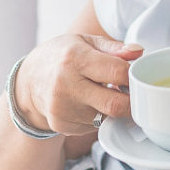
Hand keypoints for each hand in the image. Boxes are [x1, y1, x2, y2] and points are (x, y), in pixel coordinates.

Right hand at [16, 34, 142, 134]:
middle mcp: (66, 85)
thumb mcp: (85, 42)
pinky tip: (87, 103)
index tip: (134, 75)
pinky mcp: (62, 125)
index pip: (118, 72)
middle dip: (130, 101)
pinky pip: (93, 126)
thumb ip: (114, 48)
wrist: (30, 80)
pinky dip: (97, 116)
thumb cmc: (62, 56)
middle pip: (115, 104)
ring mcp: (62, 109)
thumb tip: (139, 52)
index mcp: (74, 59)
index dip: (132, 75)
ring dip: (111, 108)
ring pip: (106, 117)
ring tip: (101, 92)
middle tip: (130, 92)